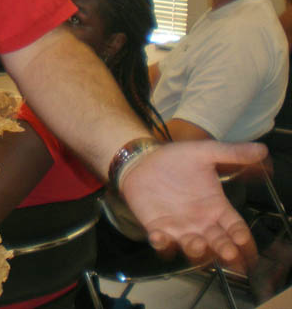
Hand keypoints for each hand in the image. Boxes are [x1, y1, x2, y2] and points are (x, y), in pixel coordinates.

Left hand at [119, 139, 266, 271]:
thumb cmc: (175, 158)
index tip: (242, 238)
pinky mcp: (158, 229)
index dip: (241, 236)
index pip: (236, 228)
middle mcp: (202, 222)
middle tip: (228, 253)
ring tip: (197, 244)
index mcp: (216, 207)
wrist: (142, 160)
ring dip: (197, 251)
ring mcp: (180, 228)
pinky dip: (162, 244)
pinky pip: (162, 244)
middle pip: (220, 244)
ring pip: (194, 249)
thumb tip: (261, 149)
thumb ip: (231, 153)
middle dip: (226, 251)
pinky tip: (159, 237)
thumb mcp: (204, 152)